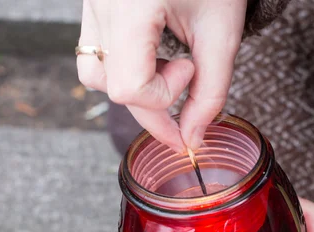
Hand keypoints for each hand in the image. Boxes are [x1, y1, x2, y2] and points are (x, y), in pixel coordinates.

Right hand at [77, 0, 246, 151]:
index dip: (163, 98)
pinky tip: (152, 56)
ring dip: (132, 86)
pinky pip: (94, 51)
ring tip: (166, 68)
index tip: (191, 74)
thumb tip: (193, 136)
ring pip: (94, 73)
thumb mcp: (221, 32)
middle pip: (111, 86)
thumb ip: (211, 91)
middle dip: (153, 107)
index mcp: (130, 6)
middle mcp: (101, 4)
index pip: (128, 86)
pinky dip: (123, 66)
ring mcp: (91, 3)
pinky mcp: (93, 4)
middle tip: (183, 120)